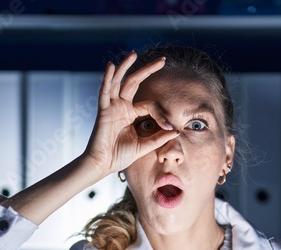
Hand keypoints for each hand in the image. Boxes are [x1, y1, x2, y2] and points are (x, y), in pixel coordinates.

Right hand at [82, 51, 179, 177]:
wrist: (103, 165)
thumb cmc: (120, 156)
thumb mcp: (144, 146)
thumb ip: (159, 138)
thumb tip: (177, 131)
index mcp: (130, 114)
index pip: (149, 105)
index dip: (161, 114)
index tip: (169, 126)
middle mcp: (121, 107)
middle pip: (134, 82)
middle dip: (147, 70)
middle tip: (162, 60)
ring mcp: (112, 107)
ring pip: (119, 82)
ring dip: (125, 67)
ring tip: (134, 54)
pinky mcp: (103, 111)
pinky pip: (105, 91)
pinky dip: (107, 78)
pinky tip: (111, 66)